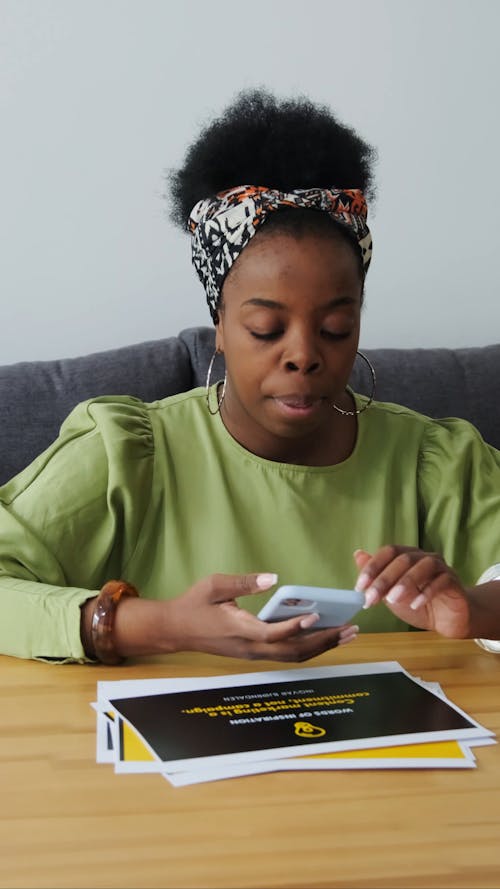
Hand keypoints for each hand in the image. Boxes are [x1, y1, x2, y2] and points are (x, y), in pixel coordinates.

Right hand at [163, 572, 358, 661]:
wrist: (176, 629)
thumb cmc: (194, 604)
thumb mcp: (214, 585)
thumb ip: (243, 582)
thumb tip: (271, 578)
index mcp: (238, 629)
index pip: (272, 633)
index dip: (294, 627)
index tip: (316, 616)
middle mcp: (249, 647)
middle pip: (292, 651)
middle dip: (323, 641)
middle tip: (350, 629)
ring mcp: (253, 653)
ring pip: (293, 656)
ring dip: (321, 646)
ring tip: (346, 634)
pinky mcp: (254, 652)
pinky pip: (286, 653)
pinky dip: (308, 646)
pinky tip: (324, 635)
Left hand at [354, 546, 471, 637]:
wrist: (448, 620)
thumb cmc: (418, 604)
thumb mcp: (391, 594)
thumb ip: (377, 577)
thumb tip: (358, 554)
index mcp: (407, 556)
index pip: (388, 552)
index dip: (372, 567)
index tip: (359, 587)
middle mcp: (424, 557)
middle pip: (403, 559)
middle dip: (384, 579)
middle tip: (371, 598)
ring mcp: (441, 567)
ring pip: (423, 566)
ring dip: (405, 582)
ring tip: (392, 600)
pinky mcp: (454, 581)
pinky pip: (442, 581)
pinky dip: (427, 592)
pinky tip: (415, 604)